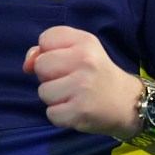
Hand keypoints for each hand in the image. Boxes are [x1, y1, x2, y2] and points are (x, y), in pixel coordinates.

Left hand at [23, 25, 142, 139]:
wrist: (127, 103)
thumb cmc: (96, 74)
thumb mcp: (79, 51)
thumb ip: (48, 51)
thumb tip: (27, 64)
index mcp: (85, 41)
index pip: (46, 39)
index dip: (48, 51)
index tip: (64, 60)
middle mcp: (84, 61)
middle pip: (40, 66)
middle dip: (49, 76)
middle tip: (69, 80)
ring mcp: (82, 86)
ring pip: (43, 92)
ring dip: (54, 97)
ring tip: (73, 96)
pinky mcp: (80, 111)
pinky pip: (50, 113)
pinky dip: (60, 115)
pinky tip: (75, 109)